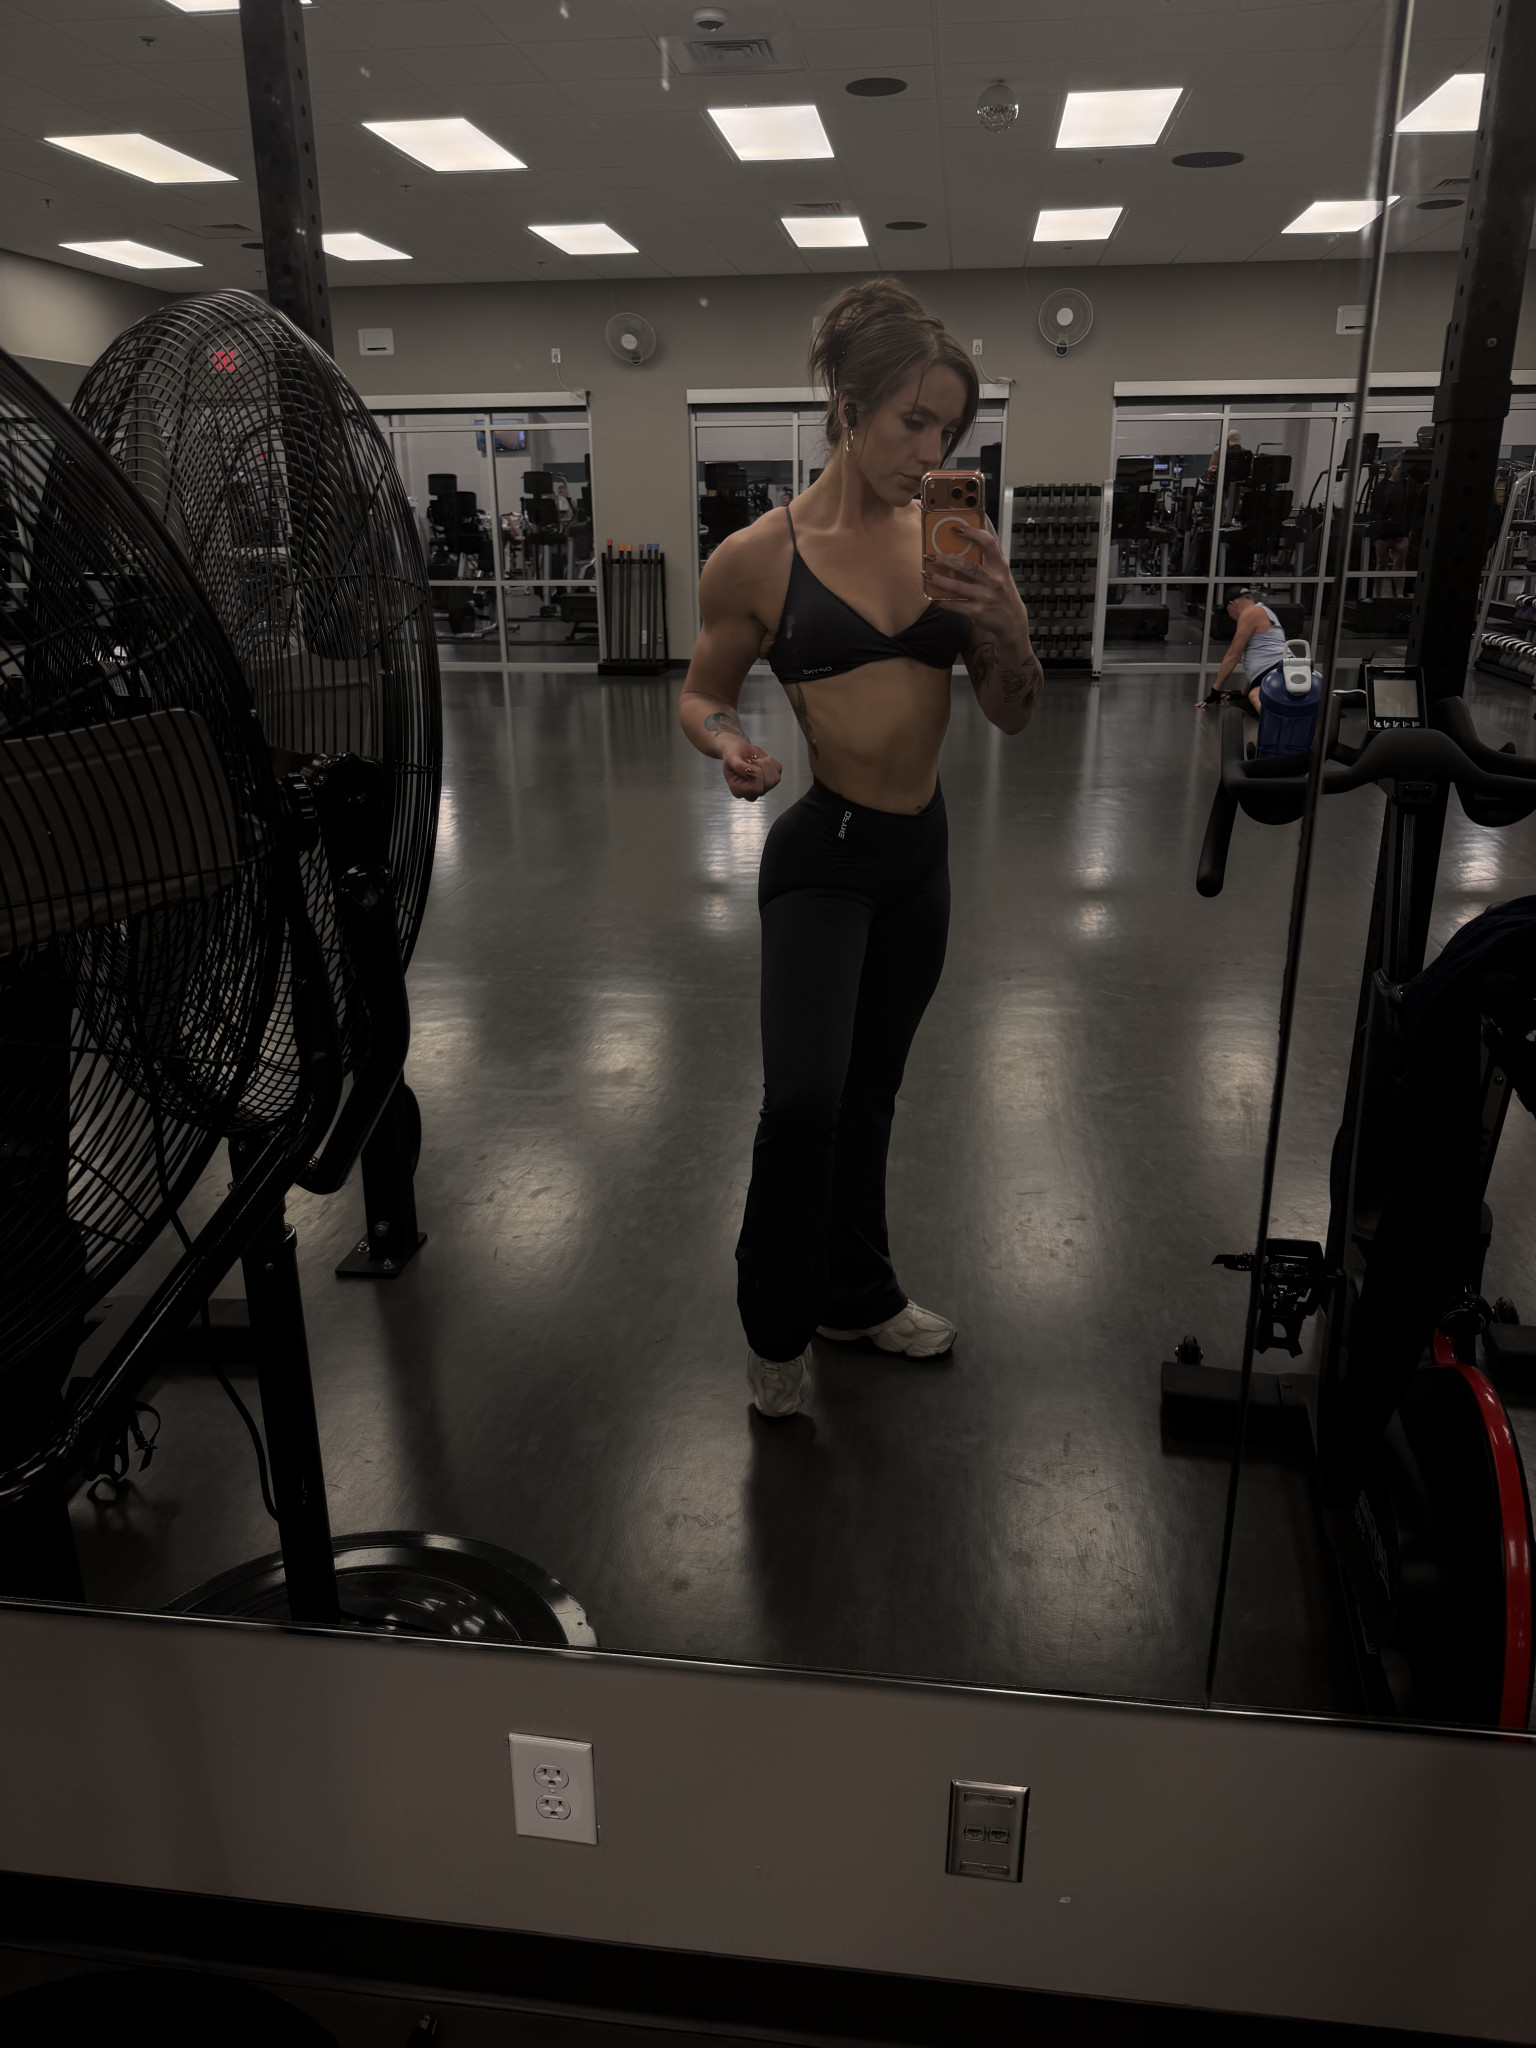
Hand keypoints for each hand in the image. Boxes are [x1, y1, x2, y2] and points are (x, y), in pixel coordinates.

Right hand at [720, 738, 781, 801]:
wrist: (738, 749)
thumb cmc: (732, 756)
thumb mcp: (731, 759)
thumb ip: (739, 766)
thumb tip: (751, 772)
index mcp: (739, 791)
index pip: (757, 788)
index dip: (756, 774)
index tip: (748, 764)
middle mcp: (752, 793)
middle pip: (768, 784)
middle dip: (762, 767)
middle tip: (751, 761)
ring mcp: (763, 787)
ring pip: (775, 779)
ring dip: (767, 764)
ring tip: (756, 760)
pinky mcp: (771, 779)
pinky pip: (778, 770)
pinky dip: (771, 761)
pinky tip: (761, 760)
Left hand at [923, 524, 1026, 638]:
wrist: (1012, 621)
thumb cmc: (1002, 593)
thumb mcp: (1001, 575)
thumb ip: (986, 563)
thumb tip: (960, 549)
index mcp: (1000, 567)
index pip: (988, 543)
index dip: (972, 533)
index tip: (956, 529)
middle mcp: (993, 580)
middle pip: (965, 565)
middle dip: (944, 559)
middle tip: (931, 556)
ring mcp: (985, 597)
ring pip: (955, 586)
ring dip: (938, 579)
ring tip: (927, 574)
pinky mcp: (977, 612)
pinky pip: (954, 605)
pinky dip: (941, 601)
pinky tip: (934, 597)